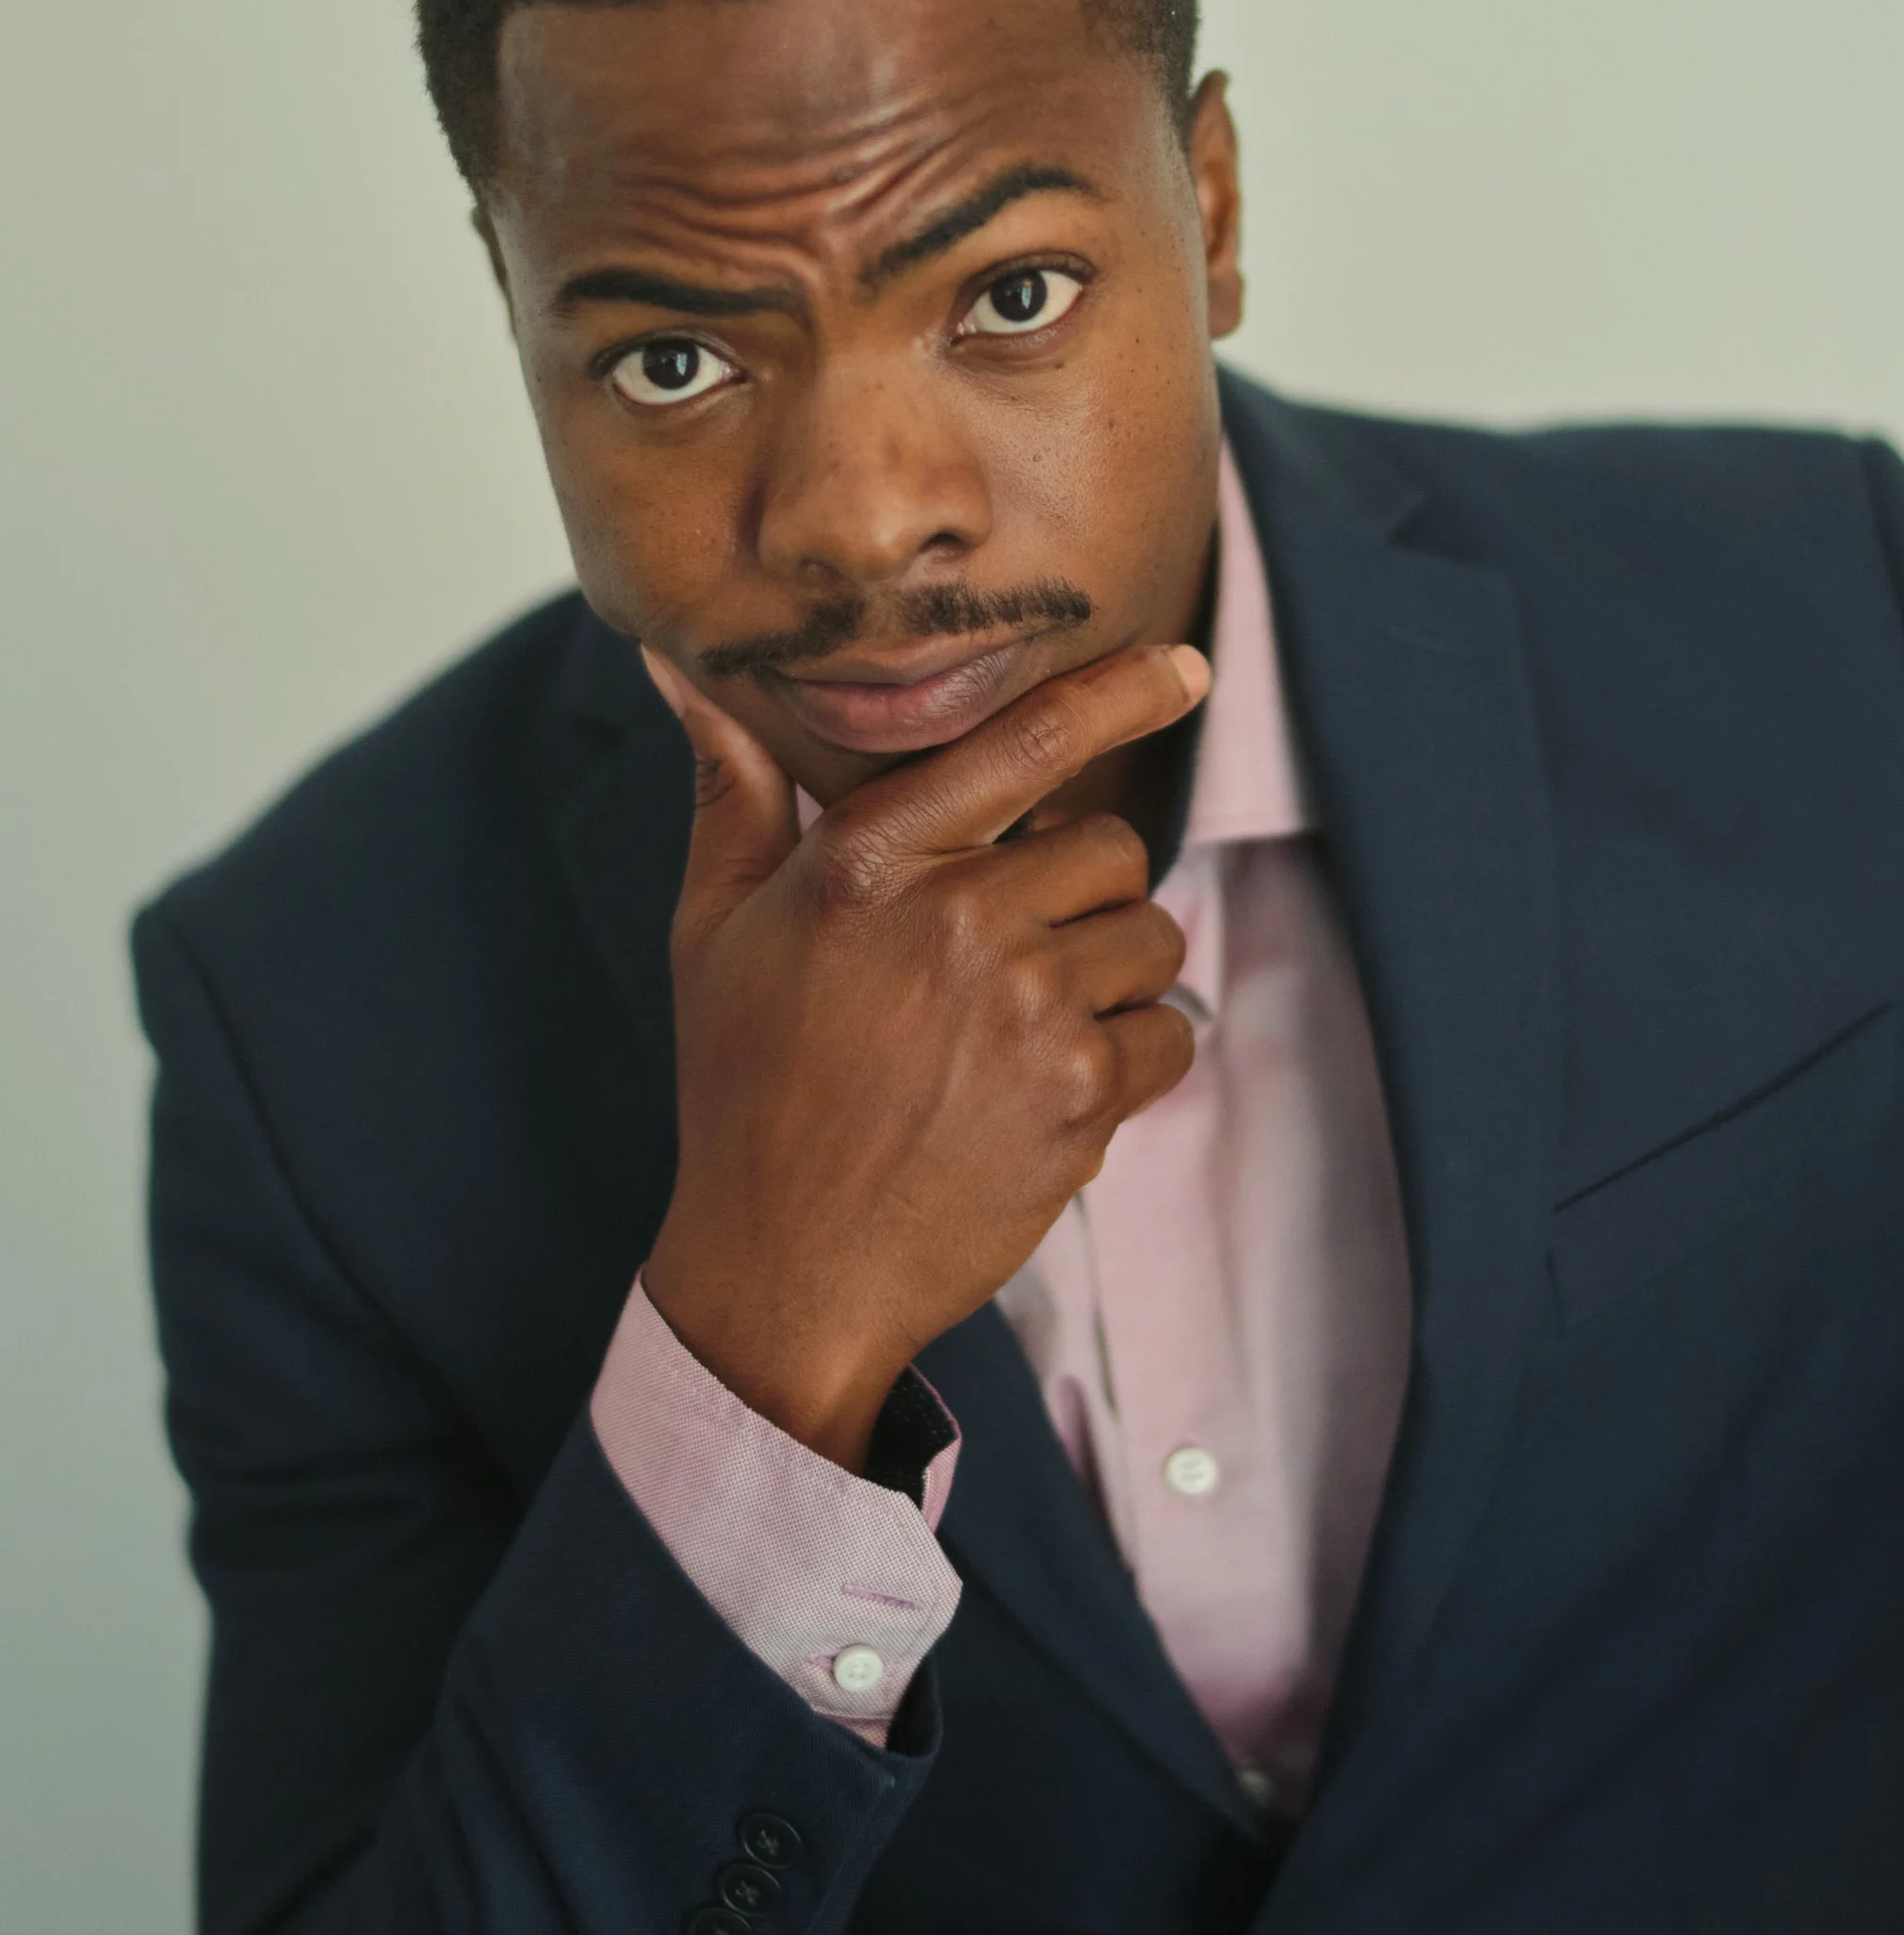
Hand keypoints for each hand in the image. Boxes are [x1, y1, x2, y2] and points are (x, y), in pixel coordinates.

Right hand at [636, 639, 1210, 1470]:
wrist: (784, 1267)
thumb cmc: (745, 1092)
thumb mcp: (715, 933)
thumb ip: (730, 799)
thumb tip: (686, 679)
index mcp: (870, 859)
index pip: (1027, 741)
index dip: (1121, 690)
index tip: (1187, 667)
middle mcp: (958, 916)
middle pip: (1110, 847)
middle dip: (1083, 894)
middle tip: (1014, 961)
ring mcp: (1026, 1005)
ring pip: (1151, 938)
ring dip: (1113, 981)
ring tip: (1024, 1035)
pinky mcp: (1079, 1093)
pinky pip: (1168, 1036)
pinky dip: (1131, 1064)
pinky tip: (1048, 1095)